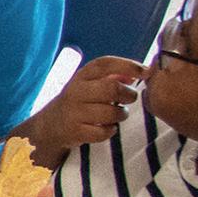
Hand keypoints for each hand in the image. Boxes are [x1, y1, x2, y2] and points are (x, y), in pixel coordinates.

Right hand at [34, 56, 148, 152]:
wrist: (50, 125)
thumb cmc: (80, 101)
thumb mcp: (91, 84)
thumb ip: (114, 77)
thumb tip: (140, 72)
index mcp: (82, 76)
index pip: (105, 64)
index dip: (128, 66)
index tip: (146, 72)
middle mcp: (75, 92)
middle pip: (111, 88)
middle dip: (128, 94)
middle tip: (131, 98)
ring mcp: (73, 112)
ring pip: (110, 112)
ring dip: (121, 114)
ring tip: (118, 114)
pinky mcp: (74, 131)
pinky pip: (103, 132)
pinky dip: (110, 130)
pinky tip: (107, 127)